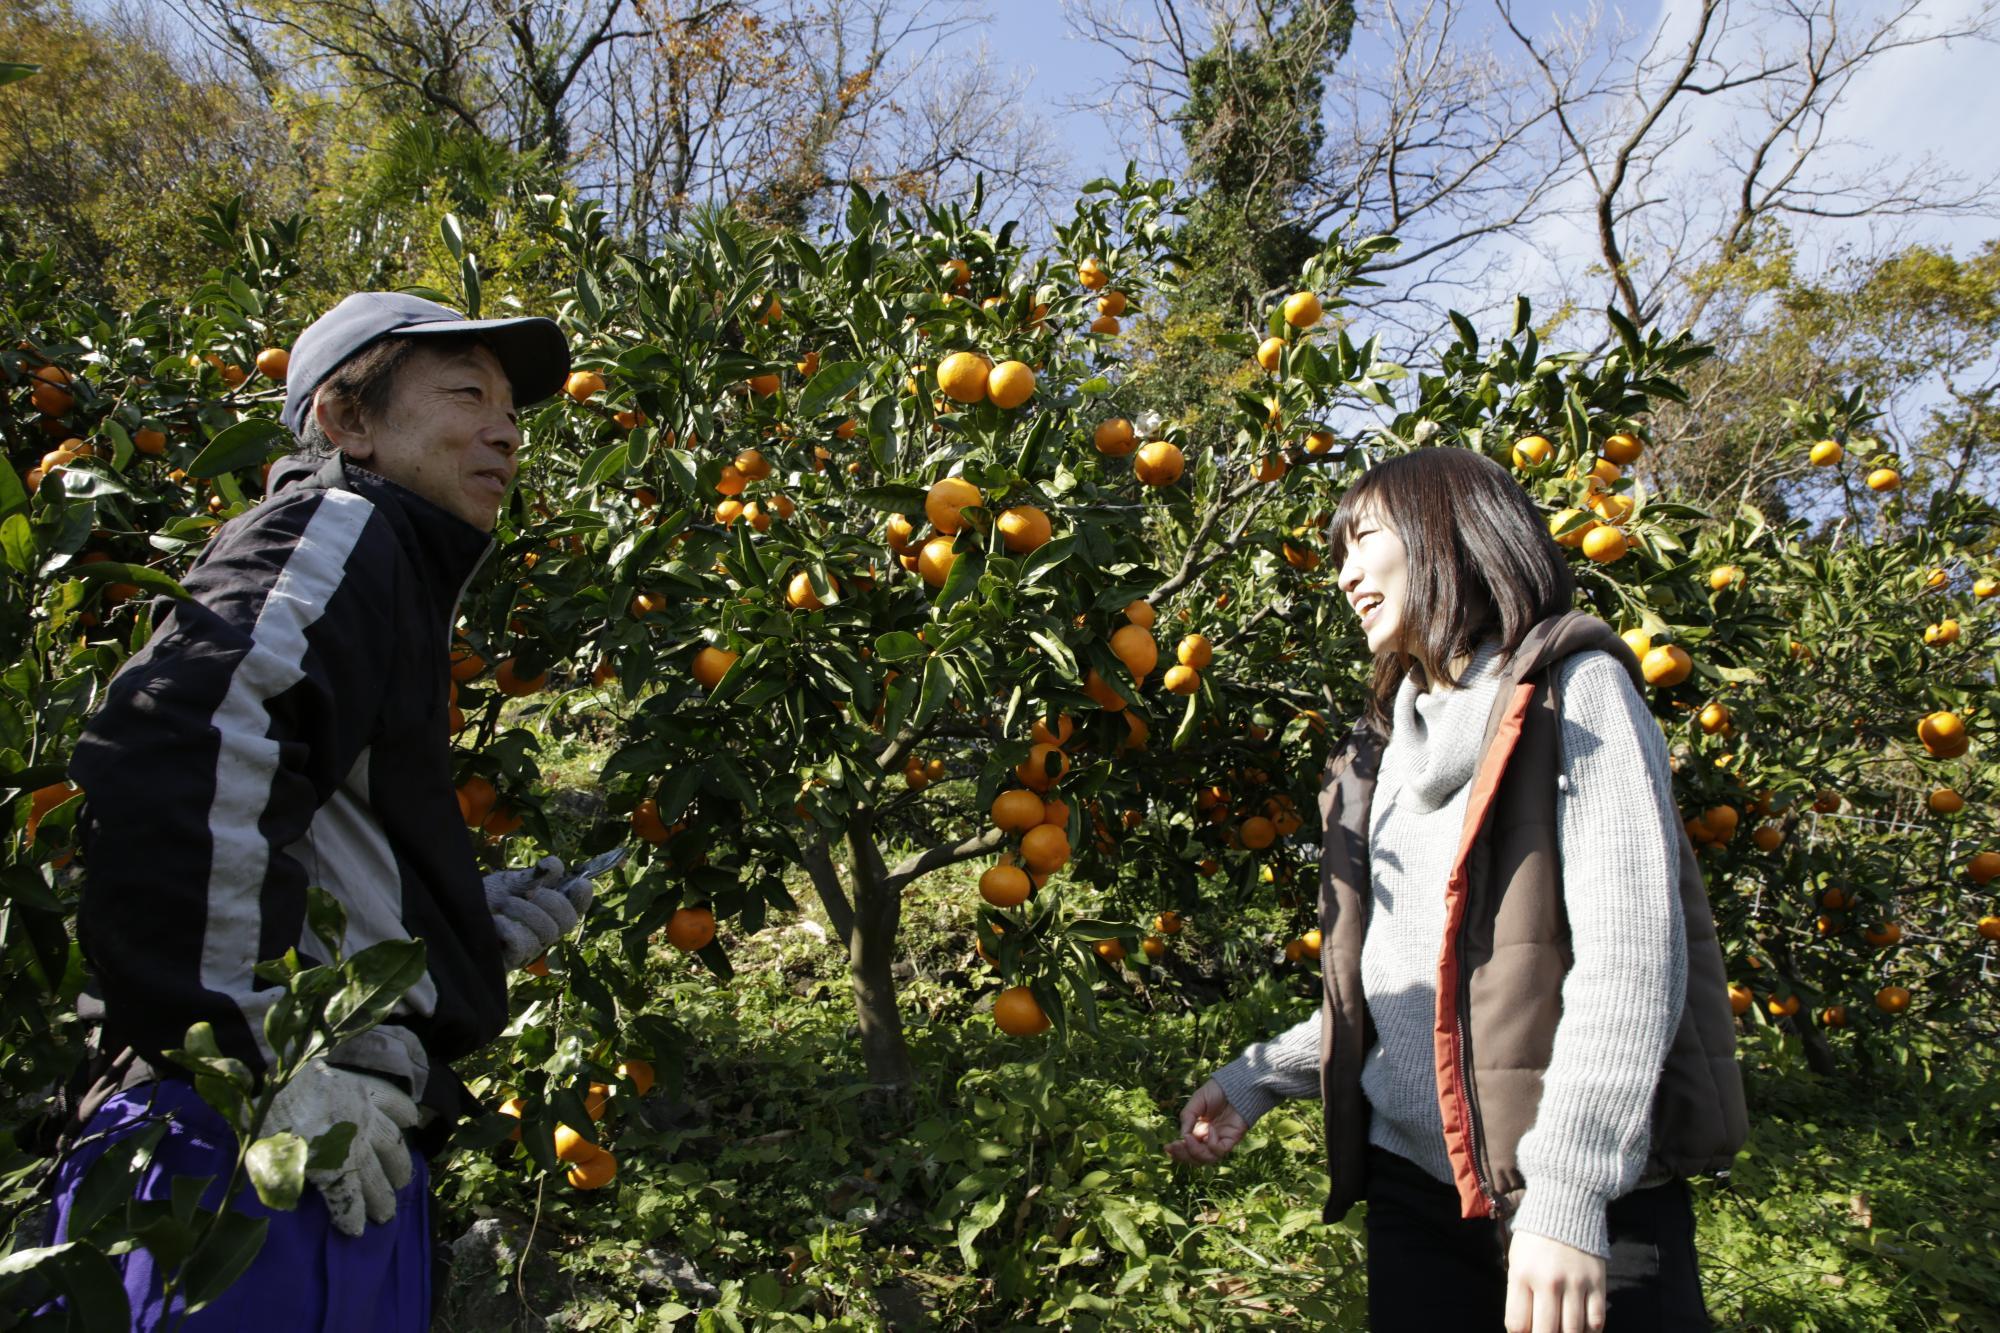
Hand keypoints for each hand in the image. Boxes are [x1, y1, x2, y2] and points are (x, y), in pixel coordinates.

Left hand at [262, 1059, 419, 1237]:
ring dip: (400, 1164)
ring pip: (392, 1144)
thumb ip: (283, 1185)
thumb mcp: (267, 1161)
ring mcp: (367, 1114)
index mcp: (333, 1163)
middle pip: (375, 1177)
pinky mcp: (367, 1089)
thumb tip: (293, 1204)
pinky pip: (394, 1101)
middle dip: (383, 1199)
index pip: (348, 1197)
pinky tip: (412, 1121)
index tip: (357, 1231)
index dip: (353, 1216)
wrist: (280, 1074)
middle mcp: (358, 1142)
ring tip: (403, 1179)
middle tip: (387, 1215)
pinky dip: (405, 1111)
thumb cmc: (269, 1120)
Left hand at [482, 855, 594, 968]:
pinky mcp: (511, 961)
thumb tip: (556, 866)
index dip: (583, 898)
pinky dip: (511, 929)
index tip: (579, 883)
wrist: (452, 915)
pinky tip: (495, 921)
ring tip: (503, 905)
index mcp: (546, 912)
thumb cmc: (483, 900)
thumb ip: (534, 876)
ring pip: (547, 931)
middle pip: (567, 920)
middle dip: (551, 901)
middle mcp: (542, 933)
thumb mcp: (509, 882)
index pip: (576, 908)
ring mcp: (528, 950)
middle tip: (528, 893)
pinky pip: (523, 944)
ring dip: (525, 912)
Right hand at [1164, 1079, 1246, 1164]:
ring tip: (1188, 1139)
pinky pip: (1220, 1151)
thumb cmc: (1216, 1091)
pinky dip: (1212, 1144)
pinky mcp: (1232, 1139)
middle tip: (1175, 1146)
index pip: (1188, 1149)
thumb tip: (1182, 1137)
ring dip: (1195, 1152)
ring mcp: (1220, 1140)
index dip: (1177, 1152)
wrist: (1236, 1085)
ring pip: (1207, 1159)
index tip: (1167, 1147)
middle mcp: (1209, 1139)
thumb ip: (1188, 1118)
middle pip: (1196, 1158)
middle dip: (1183, 1155)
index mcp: (1199, 1131)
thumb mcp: (1196, 1103)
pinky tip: (1210, 1129)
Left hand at [1505, 1230, 1607, 1332]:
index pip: (1517, 1324)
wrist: (1566, 1206)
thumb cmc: (1535, 1238)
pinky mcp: (1597, 1283)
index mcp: (1522, 1274)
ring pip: (1573, 1331)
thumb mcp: (1517, 1260)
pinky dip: (1590, 1332)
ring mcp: (1575, 1283)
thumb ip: (1519, 1294)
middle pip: (1546, 1332)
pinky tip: (1583, 1330)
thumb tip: (1524, 1328)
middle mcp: (1548, 1282)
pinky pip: (1596, 1320)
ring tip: (1562, 1331)